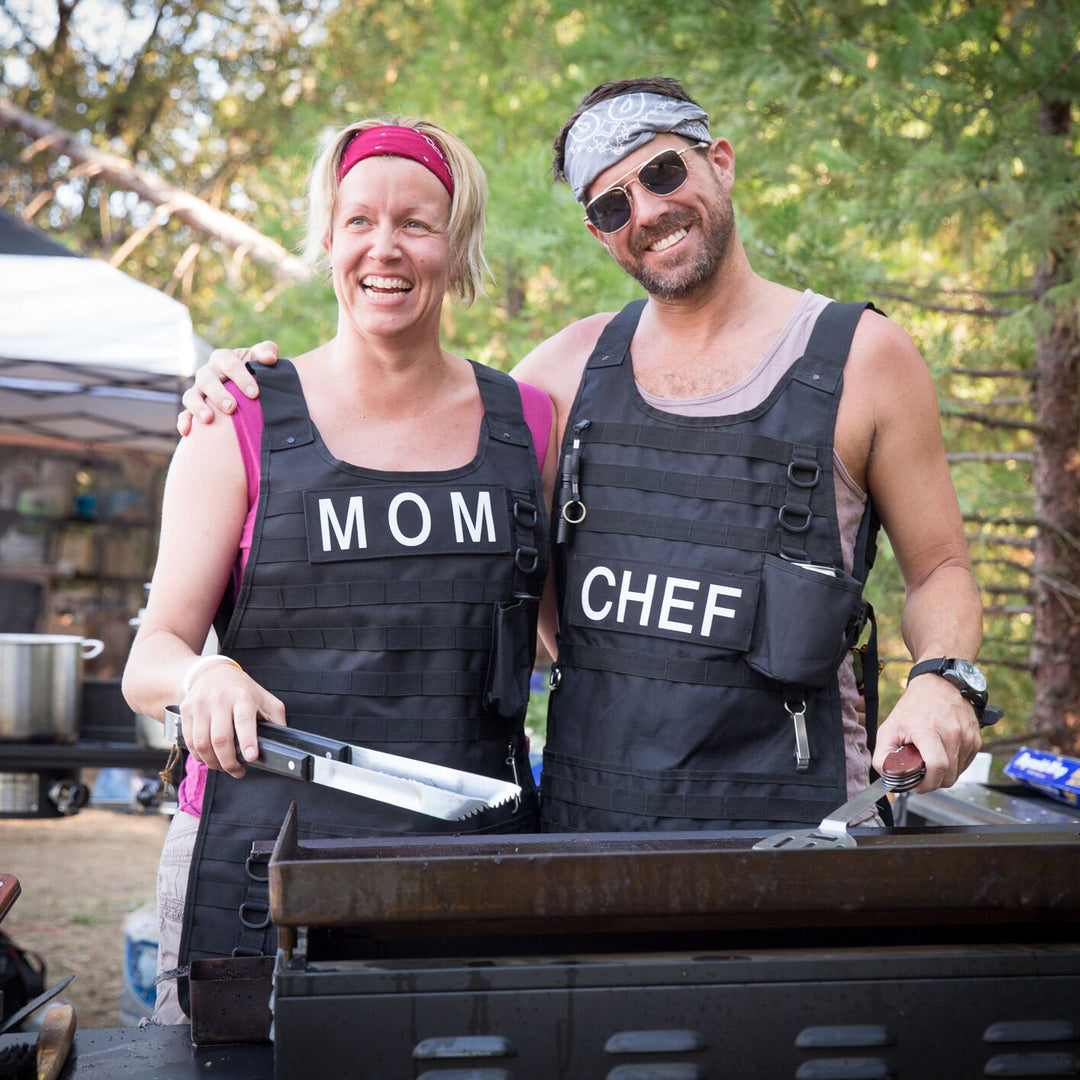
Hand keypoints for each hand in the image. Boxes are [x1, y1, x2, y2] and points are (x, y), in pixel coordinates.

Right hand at [176, 341, 279, 435]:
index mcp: (223, 359)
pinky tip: (187, 431)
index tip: (254, 393)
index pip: (229, 364)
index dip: (241, 378)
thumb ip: (266, 351)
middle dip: (219, 394)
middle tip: (231, 407)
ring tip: (208, 419)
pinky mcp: (193, 407)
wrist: (245, 386)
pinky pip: (184, 413)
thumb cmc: (252, 370)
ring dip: (198, 407)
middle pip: (207, 380)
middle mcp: (207, 373)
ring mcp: (198, 390)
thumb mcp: (259, 358)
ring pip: (191, 396)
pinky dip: (184, 421)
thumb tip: (270, 359)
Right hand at [179, 662, 285, 777]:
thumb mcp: (265, 699)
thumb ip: (276, 720)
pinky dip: (199, 755)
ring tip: (223, 767)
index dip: (247, 741)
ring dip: (212, 762)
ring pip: (201, 743)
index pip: (244, 720)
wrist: (213, 672)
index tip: (251, 757)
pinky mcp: (186, 711)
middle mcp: (220, 699)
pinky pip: (189, 741)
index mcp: (243, 696)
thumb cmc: (243, 689)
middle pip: (220, 738)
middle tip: (237, 771)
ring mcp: (200, 705)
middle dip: (229, 762)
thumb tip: (282, 743)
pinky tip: (209, 757)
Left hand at [873, 674, 981, 792]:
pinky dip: (953, 765)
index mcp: (929, 730)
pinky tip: (942, 753)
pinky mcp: (976, 739)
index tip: (918, 785)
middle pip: (949, 776)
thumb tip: (887, 777)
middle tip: (921, 773)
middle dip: (933, 781)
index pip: (937, 766)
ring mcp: (967, 736)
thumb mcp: (888, 729)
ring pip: (958, 773)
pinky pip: (965, 764)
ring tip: (929, 758)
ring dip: (943, 773)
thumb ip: (883, 756)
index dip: (927, 783)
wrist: (937, 685)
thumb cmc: (912, 707)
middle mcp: (953, 733)